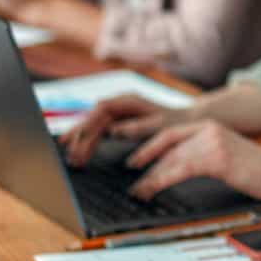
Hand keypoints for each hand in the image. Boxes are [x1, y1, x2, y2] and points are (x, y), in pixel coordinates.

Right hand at [59, 94, 173, 166]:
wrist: (190, 122)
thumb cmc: (177, 124)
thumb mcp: (160, 127)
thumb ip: (138, 127)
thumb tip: (113, 131)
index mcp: (128, 100)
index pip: (101, 110)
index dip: (88, 124)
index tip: (78, 140)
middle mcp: (120, 104)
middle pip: (93, 118)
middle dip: (80, 136)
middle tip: (70, 155)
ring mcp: (119, 113)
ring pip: (94, 125)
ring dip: (82, 141)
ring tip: (72, 159)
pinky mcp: (119, 123)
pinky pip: (99, 131)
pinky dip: (90, 142)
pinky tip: (80, 154)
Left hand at [124, 119, 260, 200]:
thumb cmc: (254, 169)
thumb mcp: (224, 154)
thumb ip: (202, 154)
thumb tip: (176, 167)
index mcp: (210, 126)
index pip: (172, 133)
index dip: (150, 145)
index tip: (135, 158)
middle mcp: (209, 130)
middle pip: (167, 142)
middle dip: (145, 158)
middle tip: (130, 174)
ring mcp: (213, 142)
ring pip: (171, 157)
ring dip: (151, 176)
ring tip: (139, 190)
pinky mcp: (217, 158)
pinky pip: (182, 167)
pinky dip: (163, 179)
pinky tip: (154, 188)